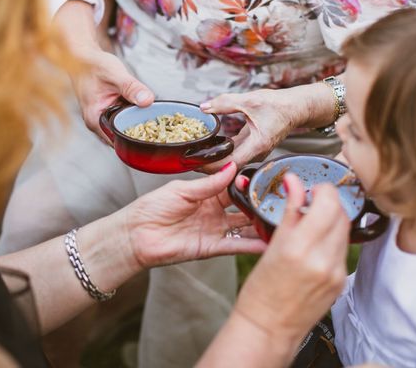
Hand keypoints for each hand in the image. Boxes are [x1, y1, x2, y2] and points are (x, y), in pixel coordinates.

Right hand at [54, 0, 154, 143]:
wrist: (82, 57)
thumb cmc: (92, 65)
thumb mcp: (114, 74)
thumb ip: (131, 88)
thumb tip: (147, 100)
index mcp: (95, 119)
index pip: (118, 141)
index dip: (136, 140)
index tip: (153, 135)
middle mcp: (97, 123)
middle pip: (122, 136)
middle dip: (140, 134)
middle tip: (161, 129)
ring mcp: (103, 118)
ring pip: (125, 127)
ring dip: (138, 124)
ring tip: (157, 121)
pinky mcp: (109, 111)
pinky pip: (124, 118)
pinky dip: (134, 115)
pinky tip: (146, 110)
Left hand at [125, 163, 266, 269]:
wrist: (135, 235)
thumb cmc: (151, 208)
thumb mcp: (181, 190)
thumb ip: (209, 184)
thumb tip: (232, 167)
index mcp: (206, 193)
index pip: (233, 186)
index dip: (247, 182)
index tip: (264, 177)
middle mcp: (214, 211)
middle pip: (243, 206)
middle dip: (259, 203)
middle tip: (279, 199)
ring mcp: (214, 230)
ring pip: (244, 227)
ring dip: (260, 224)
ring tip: (280, 220)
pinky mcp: (211, 247)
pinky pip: (236, 245)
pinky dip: (252, 245)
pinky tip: (268, 242)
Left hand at [199, 83, 338, 171]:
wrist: (297, 107)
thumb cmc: (281, 105)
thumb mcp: (250, 100)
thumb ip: (225, 103)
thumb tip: (205, 106)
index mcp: (257, 145)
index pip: (229, 165)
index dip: (211, 167)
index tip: (195, 164)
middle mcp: (257, 153)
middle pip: (228, 166)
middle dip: (208, 165)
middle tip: (189, 160)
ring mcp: (255, 151)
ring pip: (231, 160)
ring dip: (214, 158)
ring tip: (195, 154)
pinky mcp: (253, 146)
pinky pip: (235, 152)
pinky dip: (222, 151)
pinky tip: (209, 147)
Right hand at [234, 173, 349, 345]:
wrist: (268, 326)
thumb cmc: (262, 289)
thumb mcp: (272, 243)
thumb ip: (289, 209)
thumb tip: (293, 182)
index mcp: (300, 247)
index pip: (329, 203)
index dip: (323, 190)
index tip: (313, 189)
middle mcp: (322, 259)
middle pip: (341, 214)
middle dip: (329, 203)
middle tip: (313, 202)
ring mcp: (335, 272)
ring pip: (345, 231)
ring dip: (333, 220)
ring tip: (313, 223)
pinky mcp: (341, 282)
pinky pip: (343, 250)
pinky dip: (333, 240)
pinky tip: (317, 244)